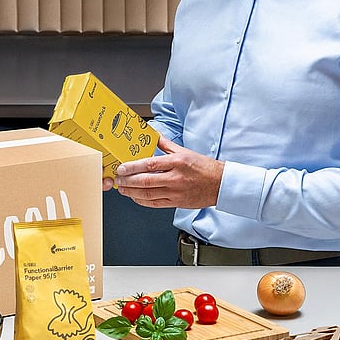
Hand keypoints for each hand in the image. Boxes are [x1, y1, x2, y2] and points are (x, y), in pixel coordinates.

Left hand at [103, 137, 224, 208]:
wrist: (220, 184)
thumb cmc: (204, 167)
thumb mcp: (185, 151)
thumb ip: (166, 145)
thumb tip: (153, 135)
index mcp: (177, 162)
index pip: (150, 164)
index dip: (133, 167)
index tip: (122, 168)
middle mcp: (175, 178)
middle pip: (146, 181)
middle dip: (128, 181)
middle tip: (118, 179)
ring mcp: (175, 192)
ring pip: (148, 195)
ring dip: (131, 193)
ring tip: (122, 189)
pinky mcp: (176, 203)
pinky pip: (155, 204)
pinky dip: (142, 201)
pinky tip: (135, 197)